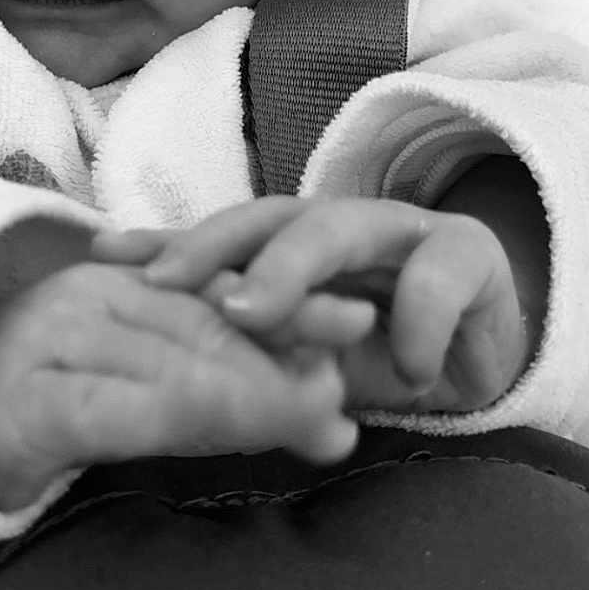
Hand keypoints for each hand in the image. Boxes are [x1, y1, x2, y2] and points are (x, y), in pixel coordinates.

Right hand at [0, 260, 373, 511]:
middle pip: (201, 327)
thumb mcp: (142, 391)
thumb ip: (229, 397)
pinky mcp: (23, 408)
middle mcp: (87, 300)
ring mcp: (49, 347)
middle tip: (343, 393)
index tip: (359, 323)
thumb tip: (339, 423)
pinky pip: (101, 411)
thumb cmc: (46, 410)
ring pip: (161, 363)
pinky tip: (209, 422)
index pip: (218, 294)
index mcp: (121, 286)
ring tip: (310, 414)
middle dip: (282, 359)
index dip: (292, 307)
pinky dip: (159, 412)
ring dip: (243, 390)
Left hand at [92, 197, 530, 414]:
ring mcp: (404, 232)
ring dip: (292, 267)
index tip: (102, 257)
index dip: (167, 241)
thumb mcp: (307, 360)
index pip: (223, 234)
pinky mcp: (468, 256)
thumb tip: (154, 372)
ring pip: (341, 226)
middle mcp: (342, 225)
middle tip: (167, 284)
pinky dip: (416, 324)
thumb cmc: (381, 350)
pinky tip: (406, 371)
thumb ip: (250, 356)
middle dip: (215, 246)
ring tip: (252, 312)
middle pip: (271, 216)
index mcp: (296, 243)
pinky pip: (436, 277)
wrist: (486, 356)